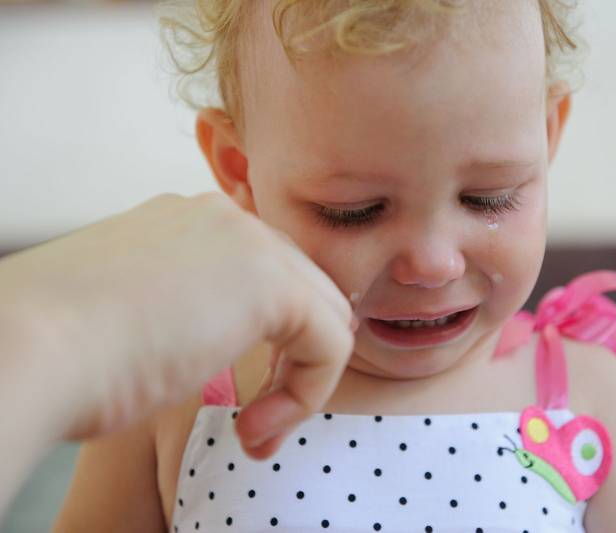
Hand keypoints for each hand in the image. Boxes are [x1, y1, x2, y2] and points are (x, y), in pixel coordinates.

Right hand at [0, 192, 353, 458]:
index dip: (271, 346)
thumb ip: (191, 313)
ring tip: (254, 432)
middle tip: (255, 424)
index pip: (270, 278)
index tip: (239, 405)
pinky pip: (331, 342)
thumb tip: (216, 339)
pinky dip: (306, 395)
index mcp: (191, 224)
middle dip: (291, 365)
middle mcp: (225, 219)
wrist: (27, 349)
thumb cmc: (65, 351)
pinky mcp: (272, 281)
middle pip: (305, 293)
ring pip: (324, 317)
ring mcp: (250, 242)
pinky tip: (255, 429)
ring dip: (299, 387)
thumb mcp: (141, 318)